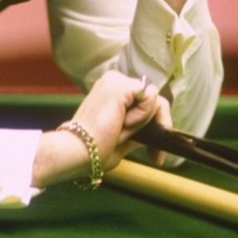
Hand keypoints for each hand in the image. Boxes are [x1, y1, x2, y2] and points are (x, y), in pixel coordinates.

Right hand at [31, 71, 171, 187]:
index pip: (144, 100)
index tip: (154, 155)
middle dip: (160, 125)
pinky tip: (123, 123)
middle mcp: (112, 81)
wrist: (78, 150)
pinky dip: (142, 117)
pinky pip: (150, 98)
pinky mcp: (121, 85)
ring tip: (123, 133)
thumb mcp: (123, 138)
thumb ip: (140, 128)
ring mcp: (115, 80)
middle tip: (155, 156)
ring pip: (154, 98)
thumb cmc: (94, 149)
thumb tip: (158, 128)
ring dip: (145, 122)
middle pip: (153, 98)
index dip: (154, 125)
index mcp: (110, 90)